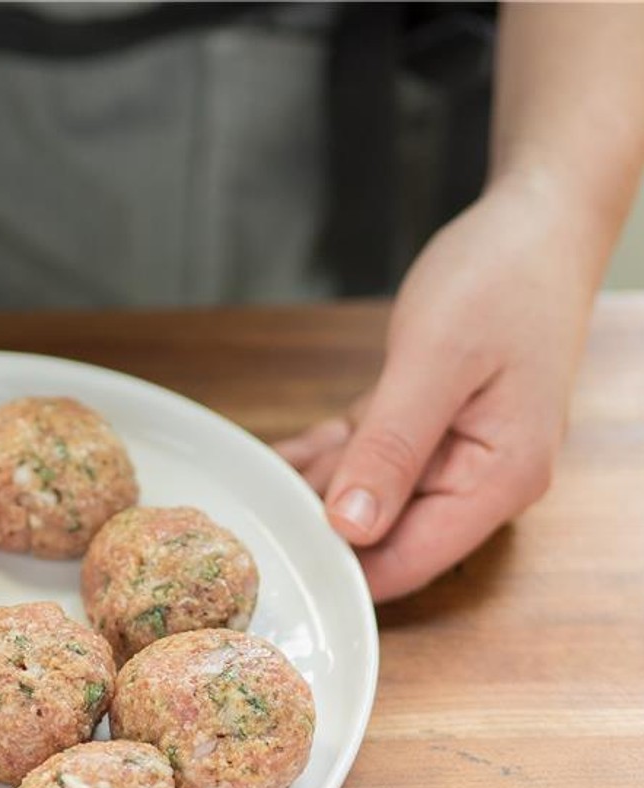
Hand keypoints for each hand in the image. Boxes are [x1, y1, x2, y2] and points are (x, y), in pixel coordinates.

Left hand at [275, 175, 595, 601]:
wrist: (539, 220)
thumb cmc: (502, 278)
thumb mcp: (435, 362)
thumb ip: (392, 448)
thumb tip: (351, 527)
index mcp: (497, 480)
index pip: (408, 562)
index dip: (340, 567)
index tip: (276, 553)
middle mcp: (478, 481)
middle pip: (382, 538)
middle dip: (317, 529)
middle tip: (250, 515)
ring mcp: (453, 457)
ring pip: (365, 501)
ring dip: (312, 493)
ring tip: (253, 487)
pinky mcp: (426, 431)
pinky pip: (363, 461)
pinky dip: (322, 459)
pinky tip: (276, 459)